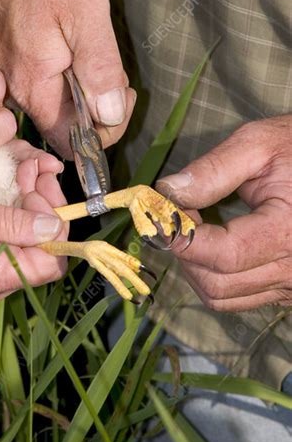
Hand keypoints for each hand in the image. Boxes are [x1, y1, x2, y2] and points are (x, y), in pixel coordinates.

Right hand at [0, 0, 135, 157]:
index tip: (122, 93)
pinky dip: (69, 81)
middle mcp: (19, 92)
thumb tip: (110, 114)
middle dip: (99, 111)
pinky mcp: (12, 67)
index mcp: (36, 87)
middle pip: (66, 129)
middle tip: (113, 70)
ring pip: (58, 110)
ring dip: (85, 94)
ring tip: (94, 54)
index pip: (73, 142)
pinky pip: (46, 90)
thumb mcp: (86, 14)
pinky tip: (76, 50)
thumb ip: (100, 68)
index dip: (106, 130)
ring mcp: (12, 80)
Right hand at [0, 179, 67, 308]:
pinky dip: (10, 229)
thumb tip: (55, 228)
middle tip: (34, 176)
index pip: (51, 263)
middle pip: (39, 257)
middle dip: (44, 213)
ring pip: (23, 254)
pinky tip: (5, 203)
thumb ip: (15, 223)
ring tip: (21, 179)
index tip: (43, 190)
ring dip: (28, 217)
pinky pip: (3, 257)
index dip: (56, 227)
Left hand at [156, 116, 291, 311]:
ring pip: (222, 297)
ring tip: (193, 227)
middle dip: (184, 250)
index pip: (220, 255)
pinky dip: (214, 275)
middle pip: (215, 283)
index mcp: (288, 232)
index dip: (182, 235)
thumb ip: (212, 170)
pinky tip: (211, 244)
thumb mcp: (259, 144)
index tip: (162, 210)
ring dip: (195, 266)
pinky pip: (238, 297)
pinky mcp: (288, 288)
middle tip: (176, 215)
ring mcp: (291, 285)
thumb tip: (167, 192)